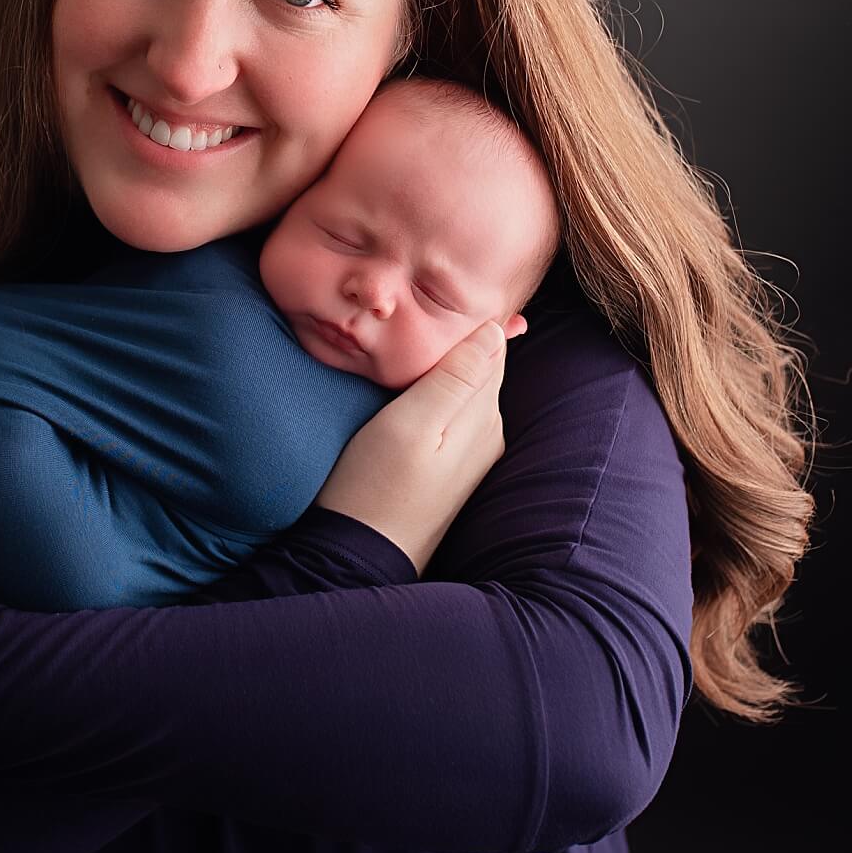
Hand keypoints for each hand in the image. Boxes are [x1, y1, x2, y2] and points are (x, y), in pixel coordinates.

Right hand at [314, 319, 517, 575]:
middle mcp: (486, 436)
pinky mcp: (448, 471)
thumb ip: (453, 377)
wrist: (357, 558)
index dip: (467, 318)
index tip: (438, 294)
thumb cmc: (374, 487)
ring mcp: (469, 457)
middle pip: (479, 368)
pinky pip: (451, 416)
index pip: (489, 347)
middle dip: (457, 341)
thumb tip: (495, 327)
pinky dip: (436, 395)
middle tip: (423, 308)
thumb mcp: (410, 424)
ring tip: (415, 340)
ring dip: (445, 368)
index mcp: (482, 417)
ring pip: (464, 392)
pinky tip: (412, 388)